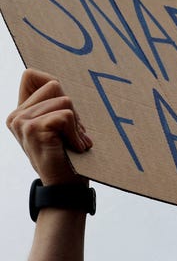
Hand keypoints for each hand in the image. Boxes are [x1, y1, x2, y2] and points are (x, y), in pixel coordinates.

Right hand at [7, 69, 91, 185]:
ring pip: (64, 101)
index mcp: (20, 112)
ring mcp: (22, 122)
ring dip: (76, 123)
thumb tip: (56, 81)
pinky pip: (66, 115)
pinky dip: (76, 132)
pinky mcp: (33, 129)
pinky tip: (74, 147)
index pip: (31, 75)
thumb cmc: (68, 152)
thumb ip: (55, 102)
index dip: (53, 84)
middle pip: (54, 85)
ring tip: (72, 142)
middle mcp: (16, 116)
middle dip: (71, 109)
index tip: (63, 110)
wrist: (66, 186)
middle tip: (70, 133)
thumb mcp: (61, 123)